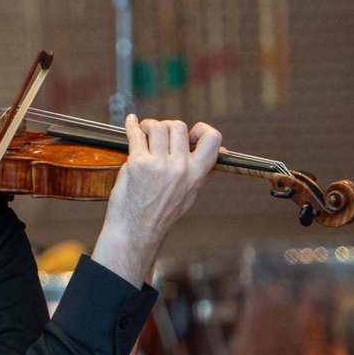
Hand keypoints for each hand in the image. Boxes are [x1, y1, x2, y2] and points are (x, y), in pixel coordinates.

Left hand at [92, 116, 221, 284]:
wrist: (136, 232)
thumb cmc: (161, 215)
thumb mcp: (190, 195)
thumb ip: (203, 172)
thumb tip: (222, 153)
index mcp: (196, 174)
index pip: (213, 139)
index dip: (201, 129)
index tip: (190, 134)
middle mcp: (180, 167)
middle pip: (178, 126)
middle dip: (167, 126)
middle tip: (158, 135)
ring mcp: (158, 165)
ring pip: (158, 127)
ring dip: (149, 126)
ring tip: (144, 133)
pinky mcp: (137, 165)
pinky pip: (135, 135)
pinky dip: (132, 125)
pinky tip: (131, 122)